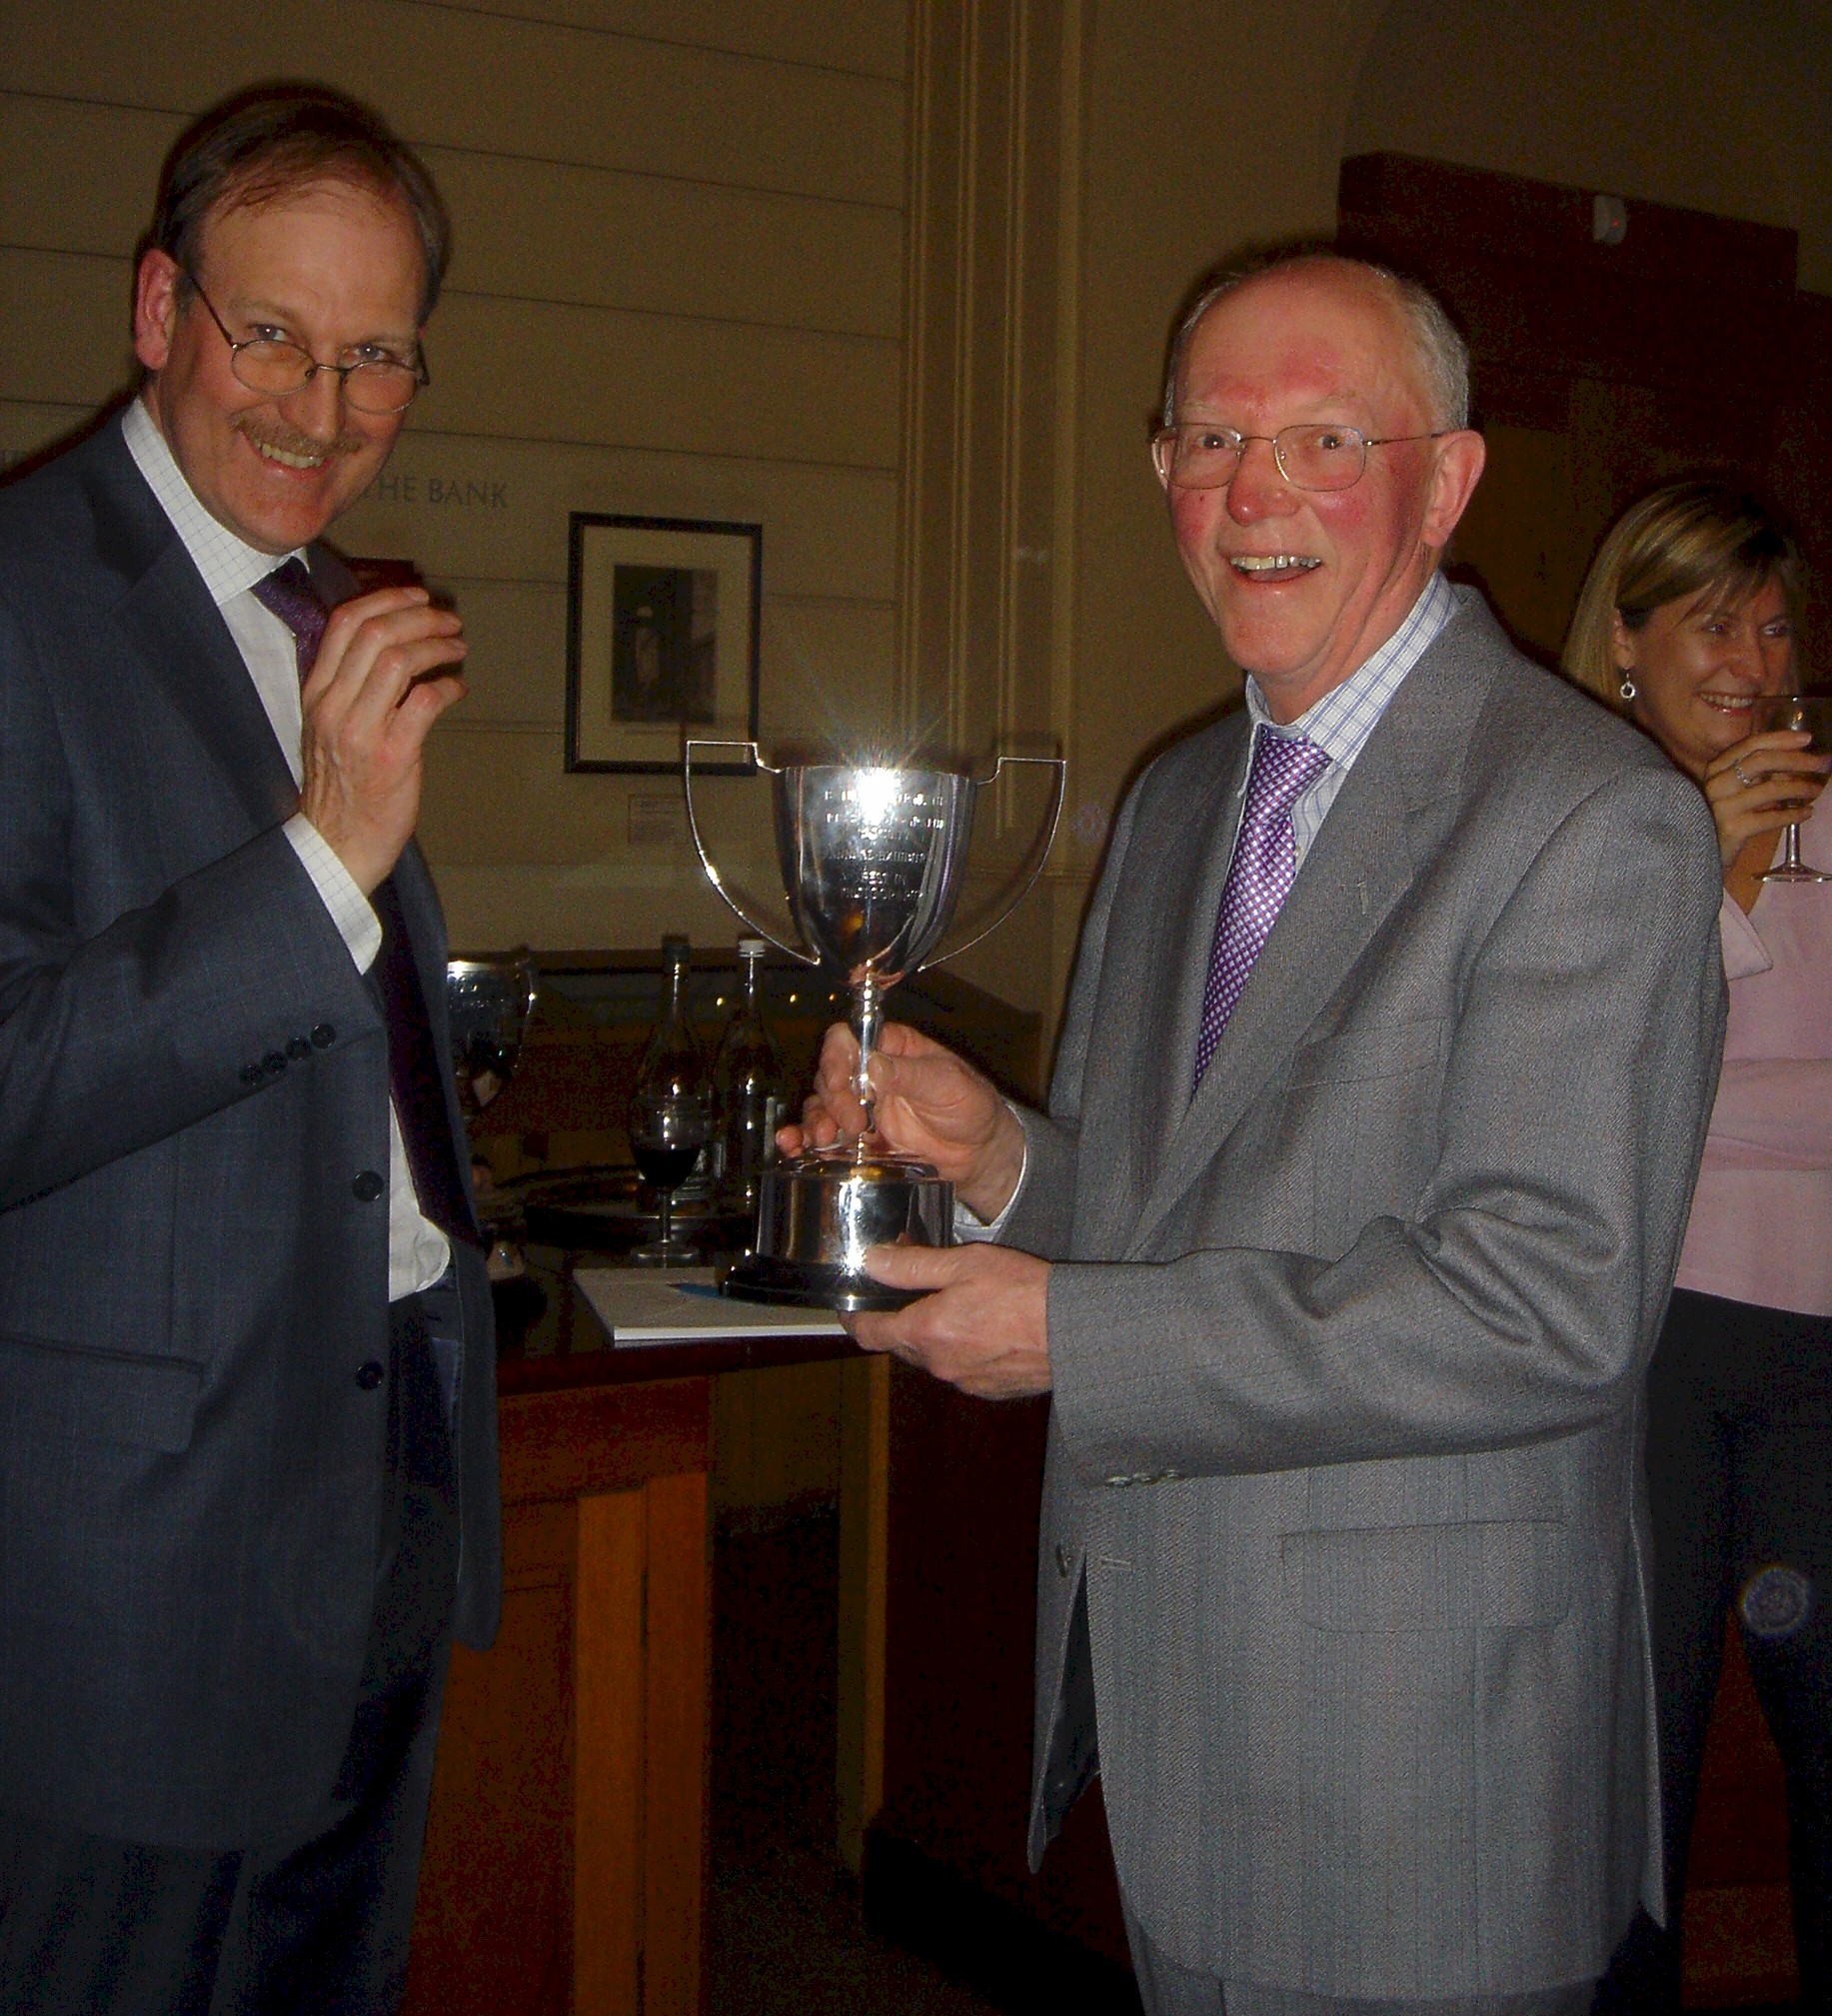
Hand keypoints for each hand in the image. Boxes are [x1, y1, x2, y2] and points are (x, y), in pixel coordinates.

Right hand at [297, 586, 467, 892]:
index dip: (386, 600)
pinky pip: (425, 701)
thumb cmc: (340, 787)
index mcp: (316, 693)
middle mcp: (333, 705)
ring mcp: (361, 729)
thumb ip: (349, 687)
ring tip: (458, 647)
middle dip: (420, 616)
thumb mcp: (328, 728)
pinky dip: (448, 685)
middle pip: (376, 633)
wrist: (335, 844)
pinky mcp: (392, 755)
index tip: (416, 596)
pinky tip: (458, 687)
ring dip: (438, 645)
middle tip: (449, 621)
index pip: (344, 624)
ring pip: (400, 660)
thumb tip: (391, 647)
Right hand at [779, 1020, 1026, 1221]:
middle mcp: (870, 1075)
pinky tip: (793, 1146)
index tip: (843, 1081)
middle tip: (852, 1122)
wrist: (979, 1156)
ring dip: (815, 1120)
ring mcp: (861, 1108)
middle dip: (833, 1098)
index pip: (850, 1039)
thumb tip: (874, 1063)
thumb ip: (912, 1074)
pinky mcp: (857, 1140)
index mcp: (892, 1049)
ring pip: (821, 1105)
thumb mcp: (949, 1084)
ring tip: (824, 1141)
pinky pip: (823, 1135)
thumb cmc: (971, 1108)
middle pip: (829, 1073)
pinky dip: (803, 1139)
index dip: (838, 1056)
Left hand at [848, 1243, 1050, 1397]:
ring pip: (933, 1357)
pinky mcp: (988, 1390)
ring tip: (960, 1306)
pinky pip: (961, 1369)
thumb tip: (872, 1261)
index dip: (853, 1318)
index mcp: (925, 1332)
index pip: (869, 1333)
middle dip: (901, 1319)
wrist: (1074, 1333)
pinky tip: (985, 1329)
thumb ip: (912, 1265)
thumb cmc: (1024, 1293)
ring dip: (935, 1335)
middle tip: (916, 1290)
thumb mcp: (964, 1264)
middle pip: (902, 1344)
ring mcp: (963, 1381)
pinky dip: (962, 1350)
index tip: (850, 1306)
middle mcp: (938, 1365)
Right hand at [1702, 728, 1827, 873]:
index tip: (1807, 739)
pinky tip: (1807, 813)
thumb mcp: (1734, 792)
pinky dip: (1794, 814)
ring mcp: (1722, 807)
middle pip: (1762, 761)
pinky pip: (1771, 817)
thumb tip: (1796, 763)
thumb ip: (1757, 776)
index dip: (1781, 739)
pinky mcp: (1732, 829)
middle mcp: (1715, 784)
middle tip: (1822, 764)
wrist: (1697, 856)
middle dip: (1798, 760)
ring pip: (1771, 788)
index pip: (1750, 745)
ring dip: (1801, 788)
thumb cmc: (1719, 820)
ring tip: (1816, 790)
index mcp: (1715, 769)